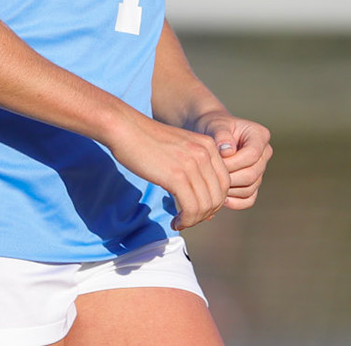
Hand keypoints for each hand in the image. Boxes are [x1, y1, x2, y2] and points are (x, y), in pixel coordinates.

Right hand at [105, 114, 230, 229]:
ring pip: (206, 205)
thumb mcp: (180, 150)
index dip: (214, 202)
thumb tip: (207, 206)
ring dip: (194, 220)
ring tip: (180, 222)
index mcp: (209, 145)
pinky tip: (175, 221)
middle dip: (205, 213)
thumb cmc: (147, 142)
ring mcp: (192, 164)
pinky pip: (191, 208)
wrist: (126, 128)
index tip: (197, 210)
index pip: (225, 183)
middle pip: (218, 196)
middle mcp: (205, 153)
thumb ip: (195, 170)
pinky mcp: (176, 176)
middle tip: (188, 219)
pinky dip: (186, 220)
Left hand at [192, 111, 272, 210]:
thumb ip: (221, 135)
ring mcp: (261, 170)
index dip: (232, 162)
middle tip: (209, 176)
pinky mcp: (254, 183)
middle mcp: (265, 153)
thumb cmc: (212, 126)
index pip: (252, 155)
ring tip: (212, 184)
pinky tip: (219, 197)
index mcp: (260, 135)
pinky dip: (234, 202)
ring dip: (229, 190)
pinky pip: (248, 199)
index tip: (214, 162)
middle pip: (252, 174)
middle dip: (229, 177)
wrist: (209, 134)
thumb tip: (228, 151)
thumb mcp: (215, 125)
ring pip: (249, 189)